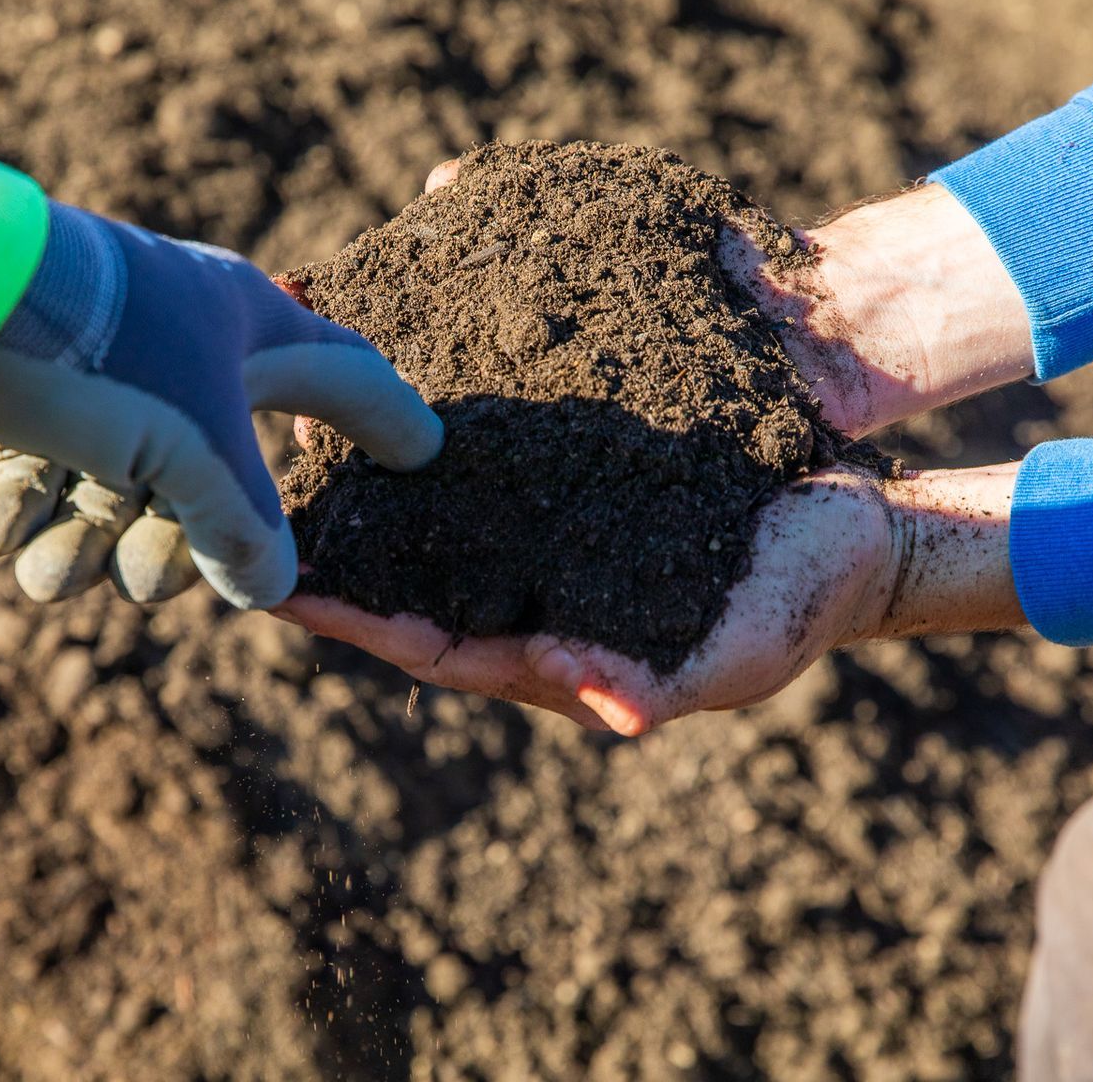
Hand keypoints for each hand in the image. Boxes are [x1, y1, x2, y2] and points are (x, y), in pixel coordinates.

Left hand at [0, 202, 442, 609]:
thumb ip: (244, 529)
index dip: (388, 422)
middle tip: (146, 579)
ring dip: (82, 546)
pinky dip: (20, 515)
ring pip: (116, 487)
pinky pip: (39, 474)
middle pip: (212, 473)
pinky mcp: (21, 391)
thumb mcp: (195, 452)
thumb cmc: (100, 355)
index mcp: (247, 329)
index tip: (423, 457)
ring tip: (48, 573)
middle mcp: (180, 347)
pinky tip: (0, 535)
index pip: (344, 379)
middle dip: (174, 542)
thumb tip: (270, 589)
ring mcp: (99, 369)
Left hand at [278, 466, 1021, 734]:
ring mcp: (548, 538)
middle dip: (328, 556)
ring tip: (282, 440)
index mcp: (559, 652)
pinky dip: (425, 441)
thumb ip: (669, 680)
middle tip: (234, 510)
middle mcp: (536, 595)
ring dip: (362, 491)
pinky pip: (481, 464)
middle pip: (406, 582)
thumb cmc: (803, 594)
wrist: (857, 519)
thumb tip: (596, 700)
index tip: (276, 590)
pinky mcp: (570, 479)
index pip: (432, 644)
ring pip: (431, 520)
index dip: (356, 620)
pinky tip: (378, 393)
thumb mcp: (745, 644)